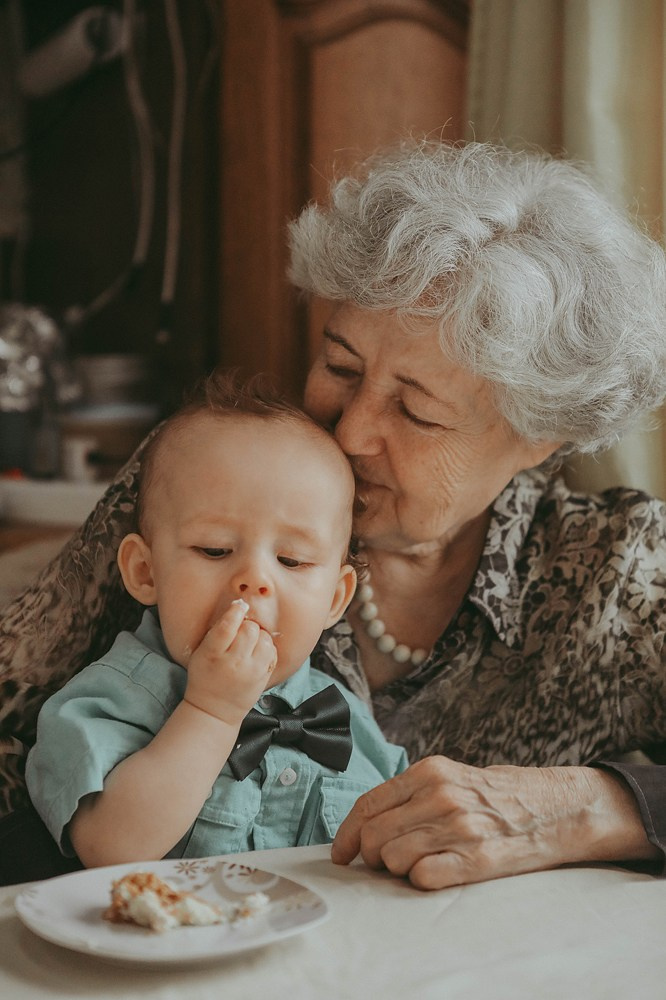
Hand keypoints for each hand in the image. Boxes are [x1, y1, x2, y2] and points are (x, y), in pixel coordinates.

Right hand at [184, 601, 276, 726]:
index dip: (235, 611)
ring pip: (264, 639)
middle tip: (241, 632)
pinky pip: (272, 652)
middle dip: (246, 625)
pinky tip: (256, 653)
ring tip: (249, 643)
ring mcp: (251, 671)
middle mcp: (233, 662)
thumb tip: (236, 610)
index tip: (239, 606)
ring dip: (259, 636)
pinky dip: (267, 647)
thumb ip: (216, 633)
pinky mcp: (263, 677)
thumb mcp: (201, 654)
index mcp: (213, 654)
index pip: (227, 626)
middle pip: (249, 629)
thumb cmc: (205, 677)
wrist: (214, 710)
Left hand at [331, 756, 657, 889]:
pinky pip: (424, 878)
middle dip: (372, 856)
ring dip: (397, 870)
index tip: (342, 854)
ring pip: (394, 859)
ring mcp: (459, 827)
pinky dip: (422, 880)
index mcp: (429, 771)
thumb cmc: (499, 795)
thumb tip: (368, 821)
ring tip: (419, 863)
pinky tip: (437, 872)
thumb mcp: (452, 776)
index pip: (368, 805)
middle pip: (374, 836)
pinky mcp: (478, 859)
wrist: (558, 807)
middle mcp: (440, 795)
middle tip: (386, 862)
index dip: (347, 834)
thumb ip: (412, 793)